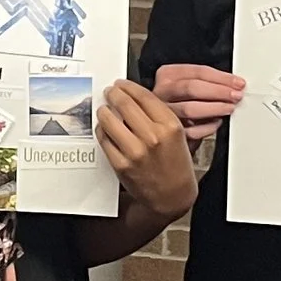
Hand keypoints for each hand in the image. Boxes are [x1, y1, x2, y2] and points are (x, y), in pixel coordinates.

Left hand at [97, 78, 197, 223]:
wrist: (172, 196)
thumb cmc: (176, 164)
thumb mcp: (178, 134)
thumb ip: (159, 115)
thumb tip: (134, 96)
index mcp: (170, 126)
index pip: (143, 96)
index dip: (128, 86)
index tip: (121, 84)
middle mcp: (153, 137)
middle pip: (124, 104)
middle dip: (113, 94)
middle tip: (109, 91)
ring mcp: (135, 151)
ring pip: (109, 119)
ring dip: (104, 110)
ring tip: (104, 109)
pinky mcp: (121, 164)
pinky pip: (104, 139)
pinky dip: (102, 130)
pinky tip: (105, 128)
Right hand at [152, 61, 243, 142]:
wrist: (168, 134)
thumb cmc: (183, 105)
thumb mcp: (190, 88)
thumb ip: (208, 84)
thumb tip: (233, 86)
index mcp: (167, 75)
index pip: (197, 71)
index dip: (221, 77)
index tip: (238, 83)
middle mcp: (161, 92)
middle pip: (191, 87)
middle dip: (218, 91)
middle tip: (235, 96)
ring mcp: (163, 113)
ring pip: (189, 108)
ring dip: (214, 108)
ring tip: (229, 108)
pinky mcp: (167, 132)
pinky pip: (190, 130)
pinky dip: (207, 127)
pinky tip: (216, 123)